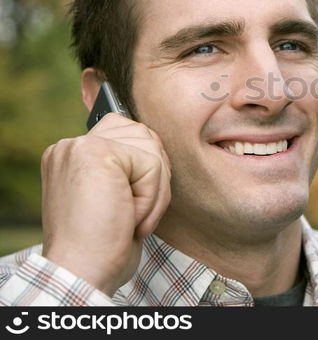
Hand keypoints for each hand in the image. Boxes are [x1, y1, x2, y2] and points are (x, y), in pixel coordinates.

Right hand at [40, 113, 170, 296]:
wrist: (82, 273)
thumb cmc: (102, 245)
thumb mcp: (114, 197)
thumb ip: (126, 168)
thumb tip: (158, 152)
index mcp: (73, 156)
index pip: (129, 132)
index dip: (146, 168)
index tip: (128, 204)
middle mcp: (72, 146)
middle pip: (146, 138)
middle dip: (154, 179)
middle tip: (130, 214)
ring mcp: (81, 146)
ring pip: (152, 151)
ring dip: (153, 192)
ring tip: (128, 217)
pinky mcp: (98, 153)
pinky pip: (153, 165)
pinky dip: (151, 199)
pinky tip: (128, 218)